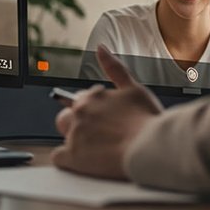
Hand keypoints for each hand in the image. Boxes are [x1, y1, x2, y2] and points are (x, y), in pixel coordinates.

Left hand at [51, 45, 163, 179]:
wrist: (150, 148)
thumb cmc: (146, 120)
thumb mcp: (133, 88)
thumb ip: (114, 68)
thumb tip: (101, 48)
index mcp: (92, 96)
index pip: (82, 98)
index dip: (94, 109)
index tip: (105, 118)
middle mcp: (79, 112)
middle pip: (67, 114)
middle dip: (78, 121)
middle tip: (98, 134)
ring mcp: (75, 134)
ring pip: (63, 132)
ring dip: (73, 137)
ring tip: (93, 147)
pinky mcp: (74, 157)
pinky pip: (58, 157)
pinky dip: (68, 159)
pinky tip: (82, 161)